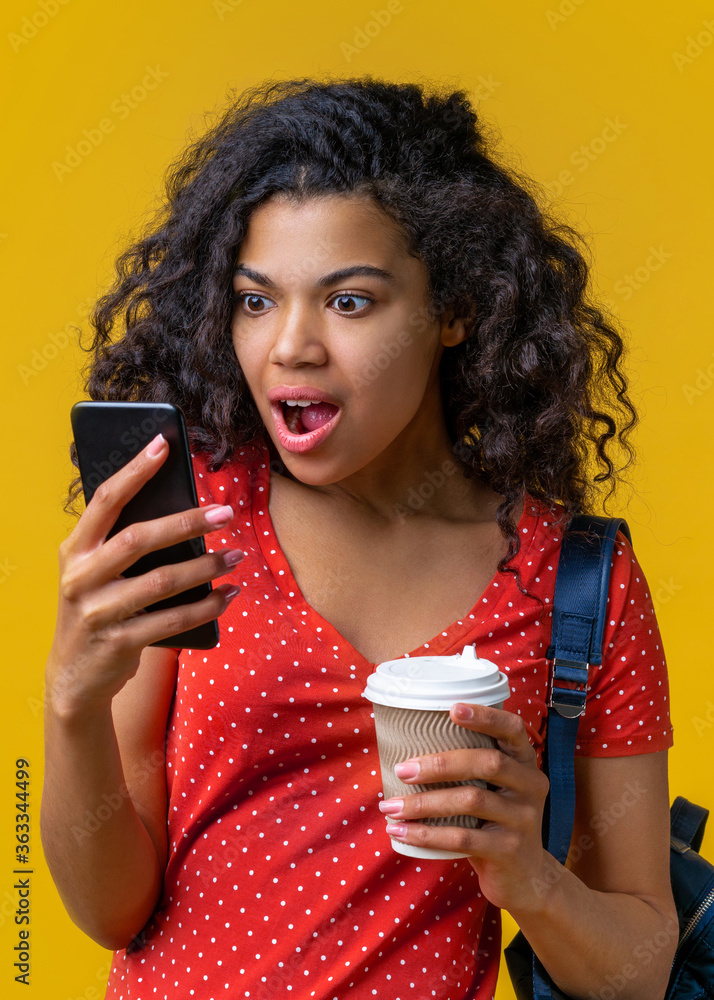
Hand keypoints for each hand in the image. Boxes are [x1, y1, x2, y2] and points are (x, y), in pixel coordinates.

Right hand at [47, 433, 243, 716]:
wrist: (74, 676)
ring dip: (206, 566)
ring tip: (236, 556)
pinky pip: (173, 620)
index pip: (105, 501)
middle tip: (226, 512)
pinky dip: (206, 606)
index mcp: (74, 550)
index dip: (134, 471)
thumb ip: (123, 543)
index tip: (163, 444)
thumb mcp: (95, 572)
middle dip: (187, 522)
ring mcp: (97, 612)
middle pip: (139, 538)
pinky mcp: (119, 643)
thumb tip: (185, 510)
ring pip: (162, 581)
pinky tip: (229, 594)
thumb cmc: (98, 607)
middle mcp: (80, 577)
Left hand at [378, 702, 552, 915]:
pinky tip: (402, 833)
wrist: (526, 878)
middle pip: (486, 763)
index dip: (486, 716)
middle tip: (401, 770)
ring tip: (390, 807)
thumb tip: (404, 753)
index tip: (452, 708)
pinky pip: (463, 839)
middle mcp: (530, 785)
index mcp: (525, 763)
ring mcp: (524, 818)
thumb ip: (469, 770)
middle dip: (439, 764)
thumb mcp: (493, 791)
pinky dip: (427, 835)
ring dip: (424, 803)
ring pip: (470, 800)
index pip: (512, 729)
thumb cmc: (495, 822)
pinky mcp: (510, 850)